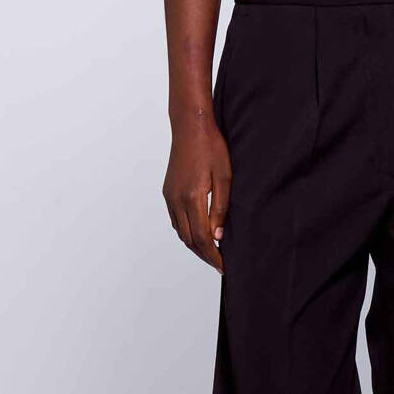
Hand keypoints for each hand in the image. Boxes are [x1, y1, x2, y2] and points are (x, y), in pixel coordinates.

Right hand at [162, 114, 230, 272]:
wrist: (190, 126)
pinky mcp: (168, 192)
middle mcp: (176, 200)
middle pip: (189, 239)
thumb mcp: (225, 177)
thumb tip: (218, 235)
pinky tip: (199, 233)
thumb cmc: (211, 147)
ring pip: (181, 232)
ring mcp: (169, 196)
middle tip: (220, 264)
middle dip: (205, 255)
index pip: (202, 238)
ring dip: (195, 245)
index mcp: (192, 197)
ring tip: (212, 252)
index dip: (213, 256)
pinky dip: (187, 232)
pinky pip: (176, 220)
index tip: (223, 266)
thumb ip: (221, 208)